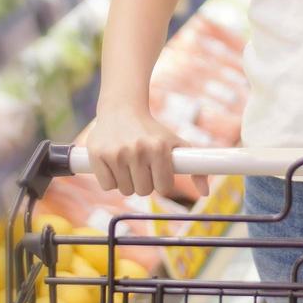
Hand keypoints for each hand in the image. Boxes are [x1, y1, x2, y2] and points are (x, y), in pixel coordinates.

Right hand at [84, 106, 208, 198]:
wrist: (122, 109)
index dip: (161, 182)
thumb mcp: (176, 143)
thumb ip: (195, 168)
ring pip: (125, 190)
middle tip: (142, 167)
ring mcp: (116, 153)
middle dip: (144, 182)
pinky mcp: (97, 155)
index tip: (158, 172)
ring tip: (128, 164)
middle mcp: (138, 150)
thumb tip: (205, 193)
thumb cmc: (152, 130)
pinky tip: (114, 164)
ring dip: (127, 182)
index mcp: (159, 147)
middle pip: (144, 191)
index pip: (163, 187)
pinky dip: (110, 180)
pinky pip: (107, 185)